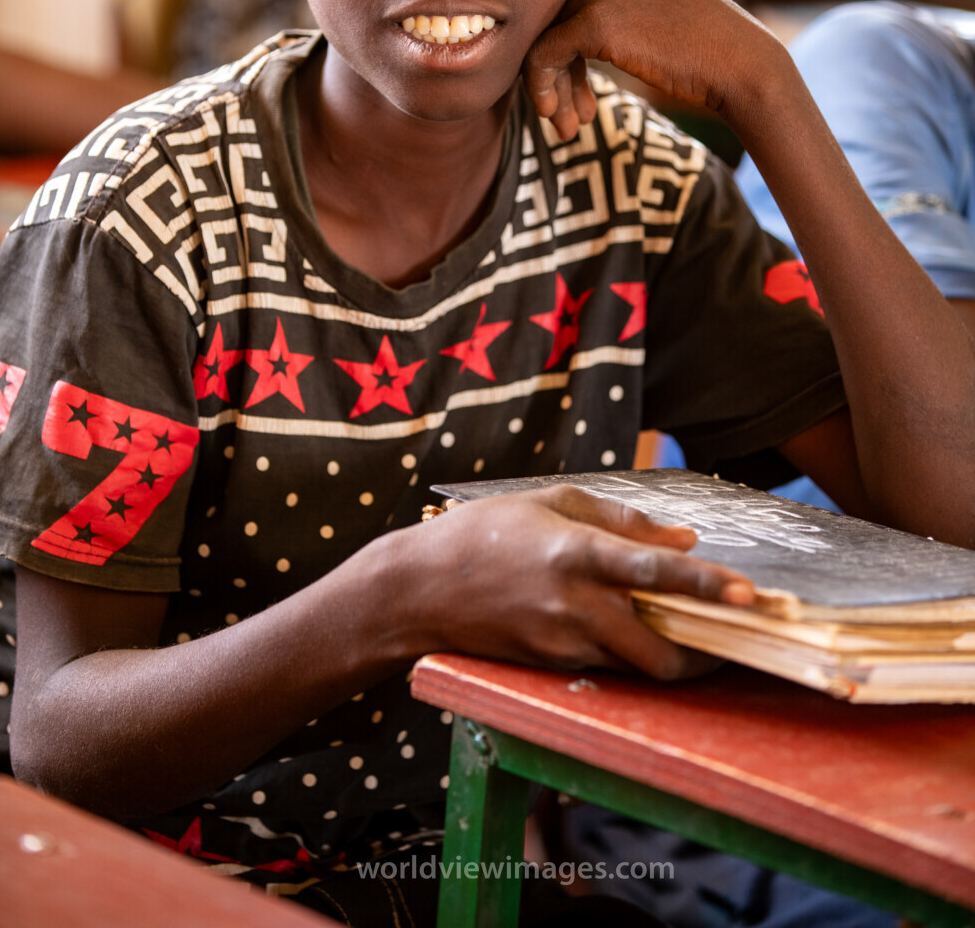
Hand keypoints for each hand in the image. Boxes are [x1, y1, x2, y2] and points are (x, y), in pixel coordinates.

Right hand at [401, 484, 753, 680]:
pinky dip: (634, 655)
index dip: (705, 585)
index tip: (749, 594)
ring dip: (675, 657)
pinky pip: (609, 667)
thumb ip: (623, 520)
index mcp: (576, 552)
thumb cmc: (485, 532)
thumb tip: (684, 541)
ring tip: (699, 634)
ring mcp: (562, 642)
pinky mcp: (551, 666)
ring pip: (639, 667)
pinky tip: (641, 632)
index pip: (654, 573)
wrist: (419, 589)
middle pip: (660, 651)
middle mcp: (574, 605)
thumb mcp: (552, 502)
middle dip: (706, 652)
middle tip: (735, 636)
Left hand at [523, 0, 778, 141]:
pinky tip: (560, 119)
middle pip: (545, 11)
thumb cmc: (690, 39)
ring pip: (539, 36)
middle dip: (554, 66)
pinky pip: (541, 56)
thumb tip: (524, 26)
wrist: (737, 61)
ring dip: (552, 85)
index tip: (576, 80)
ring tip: (568, 122)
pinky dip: (543, 90)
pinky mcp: (593, 18)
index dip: (559, 35)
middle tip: (568, 109)